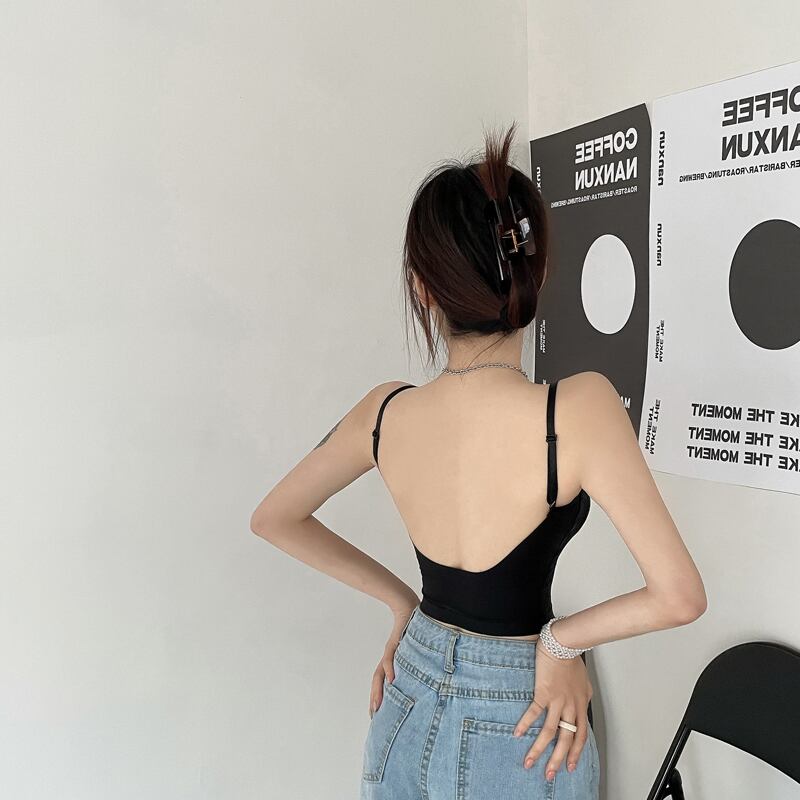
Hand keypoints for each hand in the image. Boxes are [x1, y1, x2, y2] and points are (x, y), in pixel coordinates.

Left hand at [368, 600, 417, 717]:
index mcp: (392, 660)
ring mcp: (391, 651)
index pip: (382, 681)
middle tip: (373, 715)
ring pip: (380, 674)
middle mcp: (389, 658)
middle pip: (378, 681)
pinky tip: (392, 680)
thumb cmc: (413, 627)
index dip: (379, 696)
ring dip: (378, 690)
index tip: (376, 712)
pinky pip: (390, 658)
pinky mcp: (395, 643)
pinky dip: (390, 669)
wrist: (408, 606)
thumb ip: (415, 662)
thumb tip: (424, 675)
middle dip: (375, 698)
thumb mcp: (414, 648)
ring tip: (377, 705)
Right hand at [513, 639, 592, 780]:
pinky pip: (534, 712)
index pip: (580, 736)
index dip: (575, 753)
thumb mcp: (584, 682)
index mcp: (581, 705)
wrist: (564, 645)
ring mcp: (557, 701)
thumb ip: (582, 696)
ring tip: (530, 762)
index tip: (569, 766)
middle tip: (550, 774)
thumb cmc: (572, 660)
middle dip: (557, 760)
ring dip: (539, 749)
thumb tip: (581, 704)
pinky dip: (525, 724)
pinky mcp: (544, 693)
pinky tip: (518, 733)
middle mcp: (571, 707)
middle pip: (565, 740)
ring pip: (549, 732)